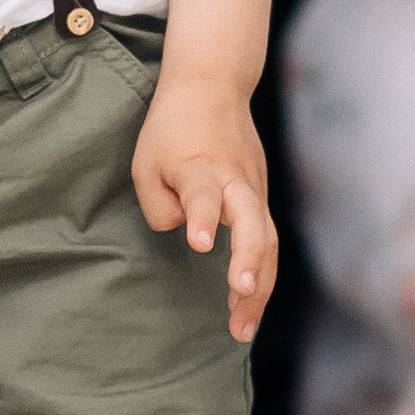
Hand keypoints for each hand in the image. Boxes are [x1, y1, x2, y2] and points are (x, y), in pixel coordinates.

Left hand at [131, 74, 276, 342]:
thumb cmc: (172, 128)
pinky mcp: (260, 197)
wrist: (212, 86)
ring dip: (258, 287)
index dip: (203, 218)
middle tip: (239, 294)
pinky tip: (248, 307)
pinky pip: (266, 242)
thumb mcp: (146, 162)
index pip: (203, 195)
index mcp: (200, 168)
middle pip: (253, 223)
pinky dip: (261, 275)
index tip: (201, 243)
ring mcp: (253, 189)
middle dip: (249, 261)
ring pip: (267, 242)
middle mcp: (234, 180)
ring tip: (242, 328)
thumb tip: (185, 235)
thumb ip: (159, 206)